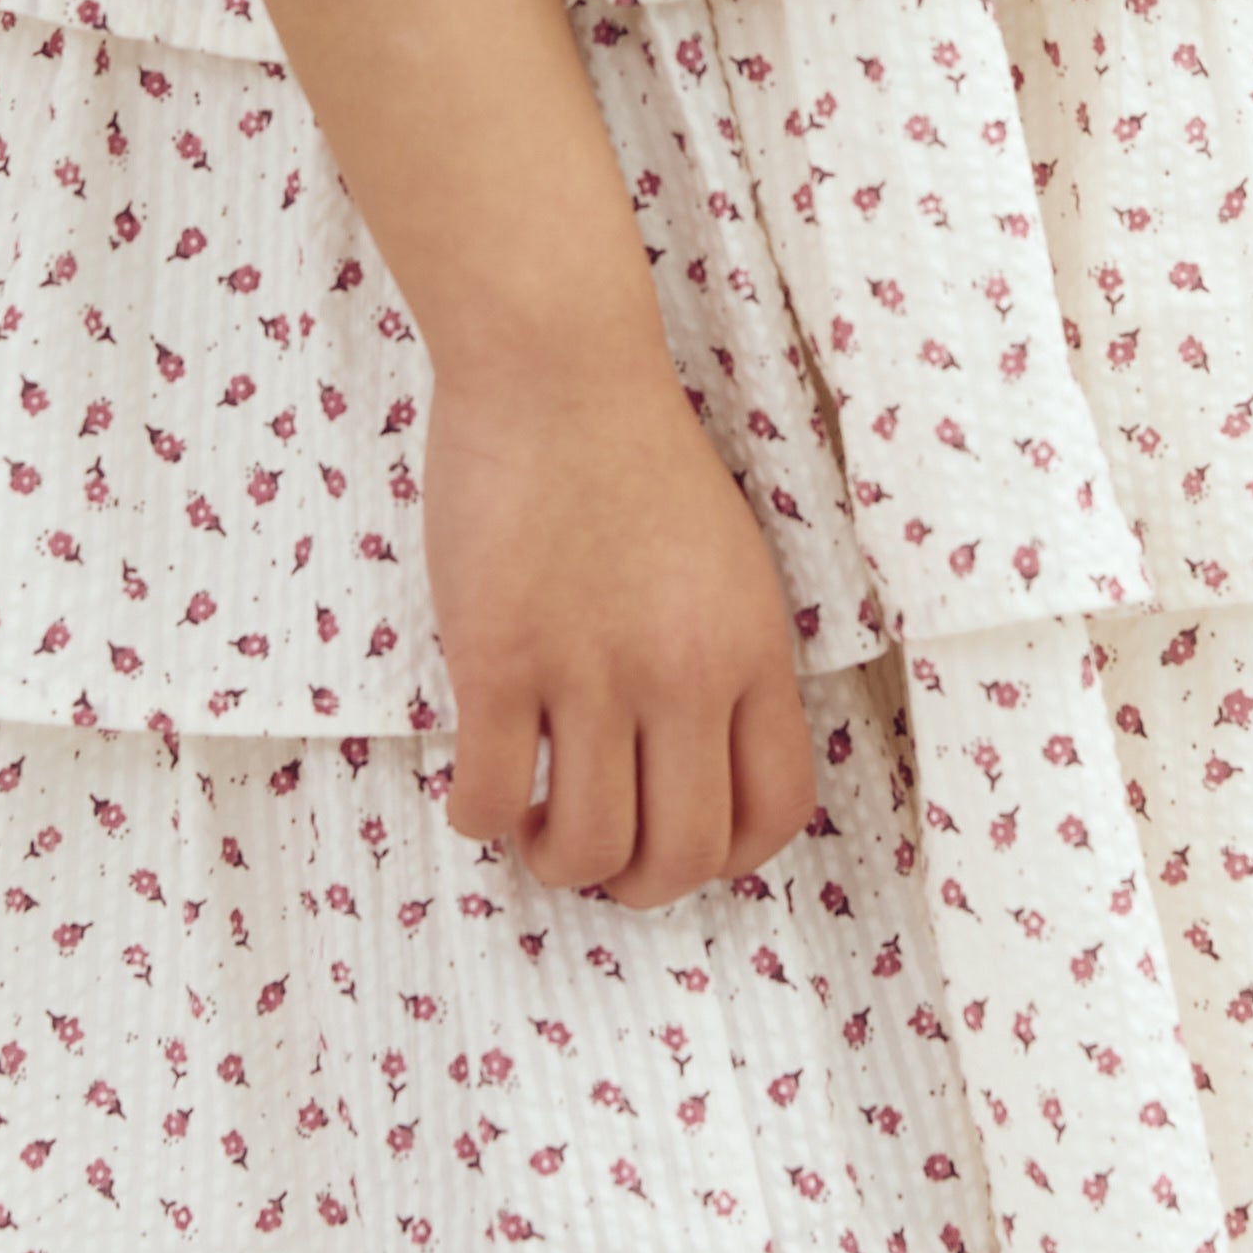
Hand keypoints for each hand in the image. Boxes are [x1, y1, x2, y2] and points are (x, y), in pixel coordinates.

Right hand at [425, 336, 820, 907]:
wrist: (558, 370)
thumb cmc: (636, 452)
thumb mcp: (730, 561)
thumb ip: (724, 655)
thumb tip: (696, 753)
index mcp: (751, 650)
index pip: (776, 809)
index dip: (729, 856)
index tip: (684, 844)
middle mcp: (683, 675)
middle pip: (683, 852)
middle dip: (639, 883)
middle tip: (599, 853)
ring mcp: (590, 671)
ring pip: (588, 845)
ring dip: (557, 861)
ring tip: (535, 826)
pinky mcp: (500, 658)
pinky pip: (491, 794)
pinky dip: (480, 818)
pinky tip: (476, 793)